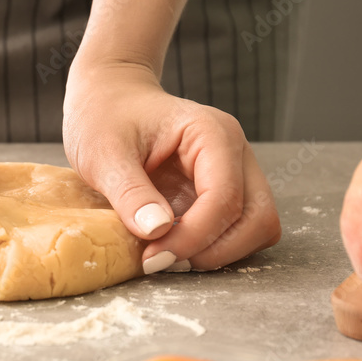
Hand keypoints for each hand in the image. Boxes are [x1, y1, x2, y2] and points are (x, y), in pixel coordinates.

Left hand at [63, 61, 280, 272]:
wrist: (108, 100)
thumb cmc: (105, 117)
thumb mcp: (104, 154)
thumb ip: (130, 192)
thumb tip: (157, 231)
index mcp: (212, 134)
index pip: (225, 198)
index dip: (193, 237)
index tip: (152, 256)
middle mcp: (234, 152)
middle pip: (257, 218)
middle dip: (214, 251)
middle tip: (163, 260)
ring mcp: (235, 172)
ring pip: (256, 228)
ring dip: (218, 252)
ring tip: (167, 254)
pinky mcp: (224, 191)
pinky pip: (238, 229)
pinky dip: (213, 246)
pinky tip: (173, 244)